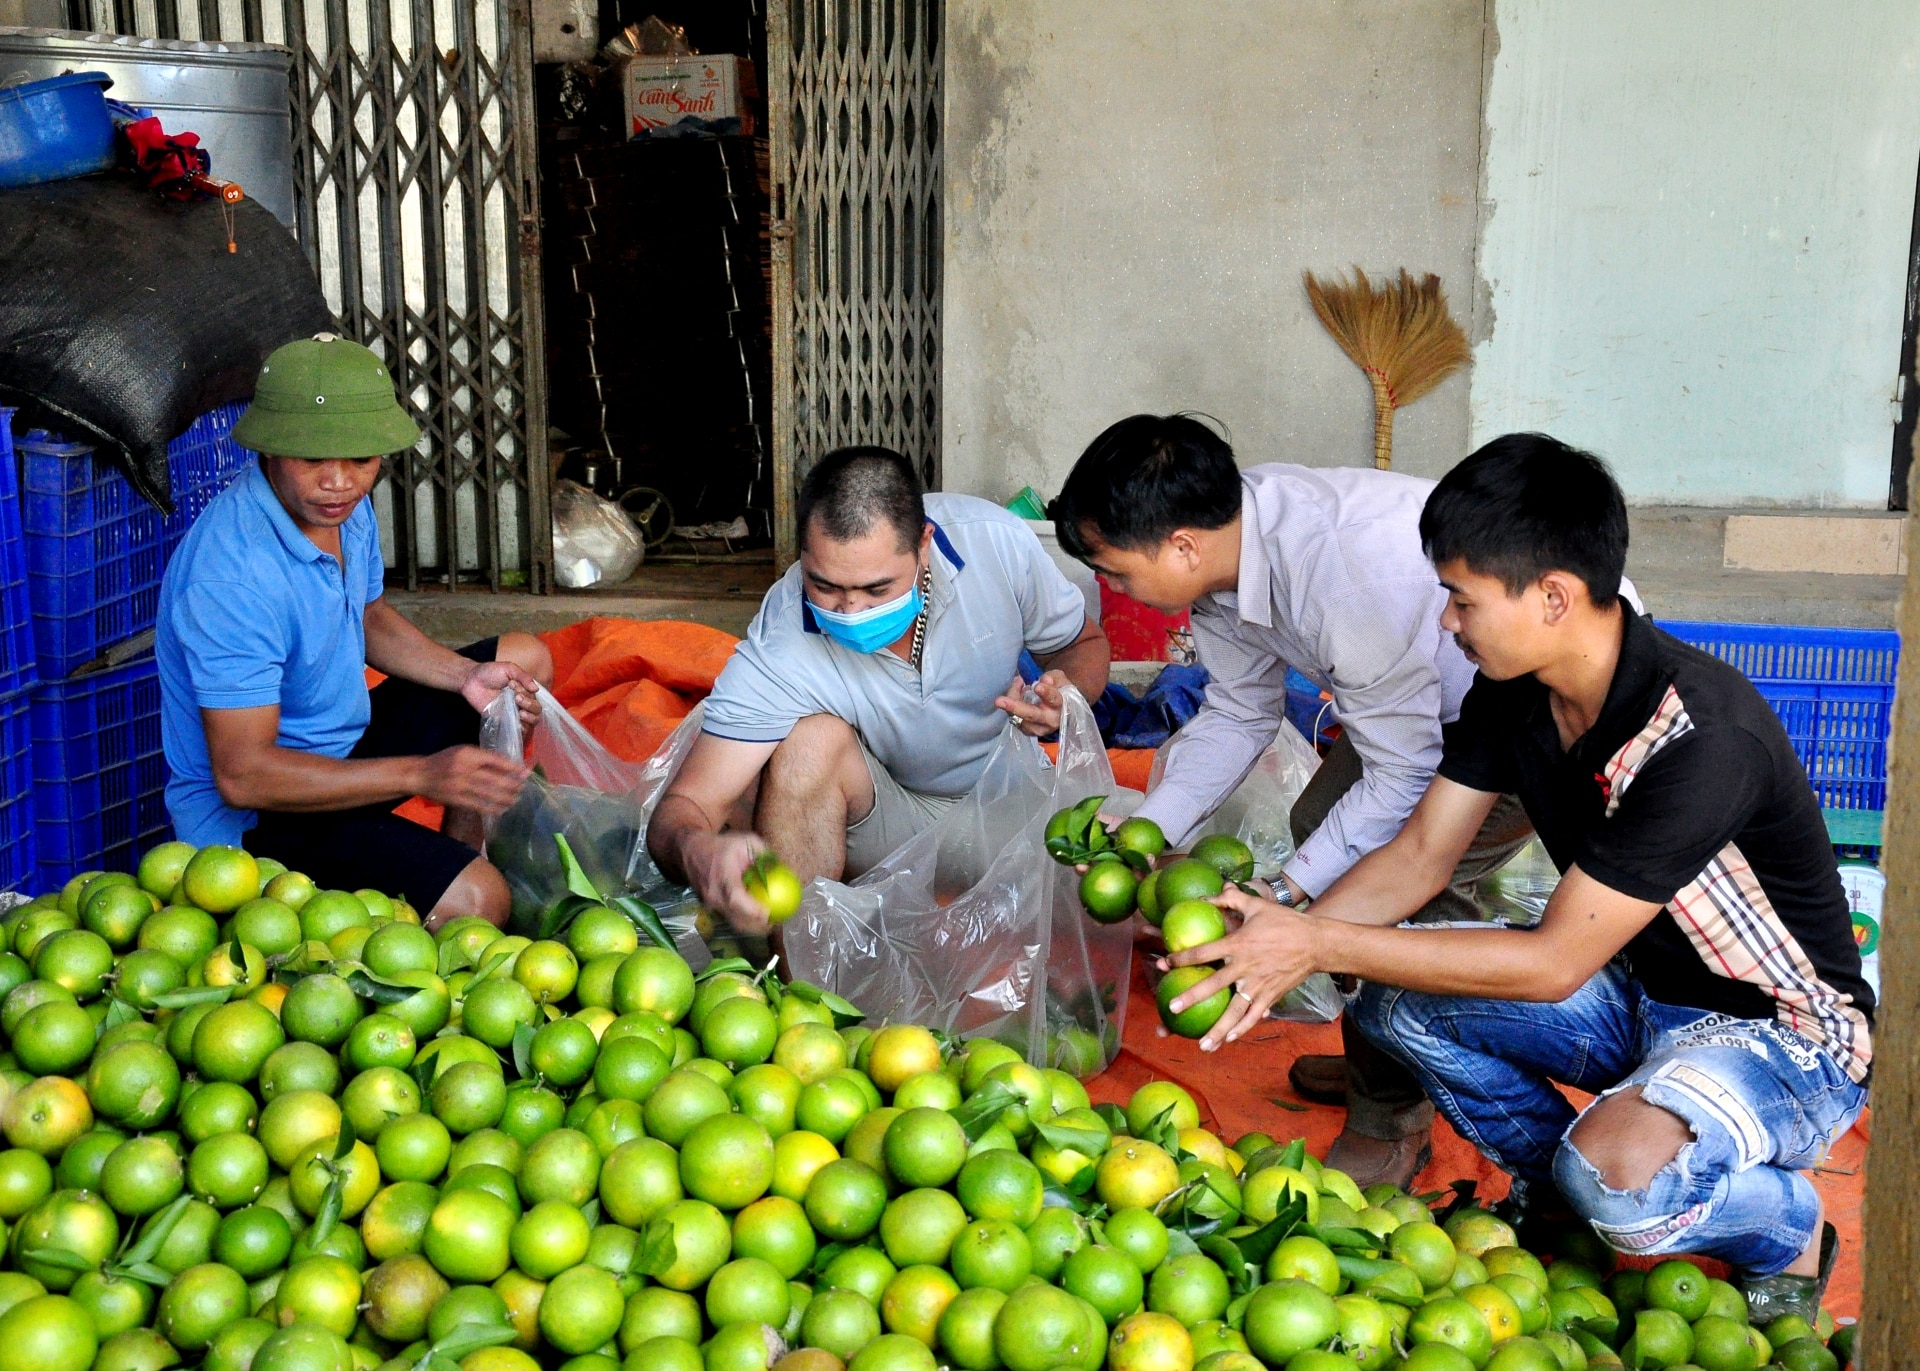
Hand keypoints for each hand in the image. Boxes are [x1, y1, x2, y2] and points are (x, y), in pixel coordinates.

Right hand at [417, 745, 531, 815]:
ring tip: (517, 798)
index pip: (496, 761)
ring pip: (490, 795)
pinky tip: (504, 808)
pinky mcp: (458, 801)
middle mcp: (465, 770)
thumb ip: (483, 757)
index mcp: (468, 754)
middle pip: (496, 780)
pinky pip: (480, 806)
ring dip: (507, 798)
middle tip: (523, 787)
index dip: (513, 768)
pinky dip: (494, 808)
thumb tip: (509, 765)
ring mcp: (461, 787)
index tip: (526, 772)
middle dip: (513, 785)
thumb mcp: (463, 751)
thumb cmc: (444, 760)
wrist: (420, 775)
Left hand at [461, 660, 542, 730]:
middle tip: (516, 698)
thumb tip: (536, 689)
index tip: (512, 685)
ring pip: (531, 721)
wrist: (470, 680)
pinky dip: (522, 729)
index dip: (527, 693)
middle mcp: (521, 702)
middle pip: (536, 710)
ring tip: (520, 713)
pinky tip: (518, 725)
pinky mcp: (503, 720)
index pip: (535, 697)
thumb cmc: (489, 672)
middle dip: (530, 705)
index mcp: (524, 690)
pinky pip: (518, 729)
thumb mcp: (508, 668)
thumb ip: (523, 676)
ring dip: (529, 717)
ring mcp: (513, 712)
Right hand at [680, 829, 772, 933]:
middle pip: (736, 918)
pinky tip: (758, 918)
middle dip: (757, 926)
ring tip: (770, 924)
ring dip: (752, 927)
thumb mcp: (746, 841)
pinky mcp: (711, 908)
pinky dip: (744, 921)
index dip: (752, 909)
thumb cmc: (722, 845)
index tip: (768, 913)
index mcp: (723, 877)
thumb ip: (764, 855)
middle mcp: (714, 894)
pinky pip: (729, 918)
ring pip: (733, 922)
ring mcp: (711, 903)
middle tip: (776, 923)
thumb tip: (785, 867)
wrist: (692, 851)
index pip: (736, 898)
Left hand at [995, 670, 1069, 736]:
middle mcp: (1049, 721)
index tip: (1038, 687)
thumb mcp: (1060, 680)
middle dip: (1015, 707)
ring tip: (1018, 682)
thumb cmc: (1060, 692)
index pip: (1054, 700)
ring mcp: (1037, 728)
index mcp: (1061, 707)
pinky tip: (1017, 692)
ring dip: (1012, 699)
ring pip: (1018, 715)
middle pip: (1031, 715)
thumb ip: (1053, 678)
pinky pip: (1013, 717)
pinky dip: (1012, 703)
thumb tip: (1045, 680)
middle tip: (999, 701)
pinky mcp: (1026, 731)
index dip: (1046, 693)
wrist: (1061, 712)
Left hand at [1157, 886, 1319, 1051]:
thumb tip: (1209, 894)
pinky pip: (1253, 1015)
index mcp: (1239, 944)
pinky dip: (1241, 1028)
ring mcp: (1259, 984)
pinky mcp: (1271, 995)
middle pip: (1214, 985)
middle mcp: (1246, 967)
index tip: (1162, 964)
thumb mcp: (1257, 905)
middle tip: (1172, 1008)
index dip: (1181, 958)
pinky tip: (1228, 1040)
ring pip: (1234, 1010)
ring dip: (1218, 1028)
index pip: (1204, 952)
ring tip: (1202, 1045)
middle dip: (1191, 997)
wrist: (1316, 943)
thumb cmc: (1285, 922)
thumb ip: (1230, 899)